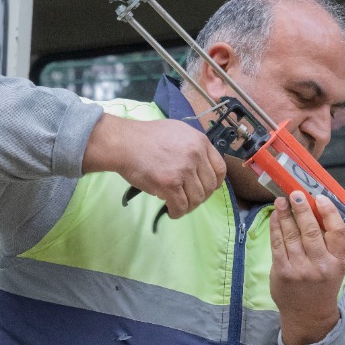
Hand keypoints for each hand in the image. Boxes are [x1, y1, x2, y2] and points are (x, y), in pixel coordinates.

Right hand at [83, 112, 226, 218]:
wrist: (124, 142)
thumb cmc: (146, 137)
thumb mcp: (178, 132)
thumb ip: (193, 147)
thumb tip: (201, 166)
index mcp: (200, 141)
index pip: (220, 169)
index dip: (215, 183)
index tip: (207, 188)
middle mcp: (196, 155)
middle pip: (210, 186)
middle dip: (200, 197)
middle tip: (189, 200)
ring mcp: (183, 170)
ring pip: (197, 198)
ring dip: (189, 206)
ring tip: (178, 206)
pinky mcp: (169, 184)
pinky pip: (181, 206)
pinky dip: (177, 212)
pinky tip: (171, 211)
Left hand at [271, 191, 344, 344]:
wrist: (308, 316)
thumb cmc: (323, 286)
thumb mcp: (336, 268)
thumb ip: (330, 244)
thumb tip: (317, 210)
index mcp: (338, 263)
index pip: (337, 232)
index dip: (329, 212)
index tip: (320, 198)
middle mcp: (320, 266)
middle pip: (311, 230)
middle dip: (302, 209)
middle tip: (296, 194)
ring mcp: (300, 270)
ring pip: (292, 235)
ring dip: (285, 214)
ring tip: (281, 201)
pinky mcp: (282, 272)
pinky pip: (277, 244)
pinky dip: (276, 228)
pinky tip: (275, 217)